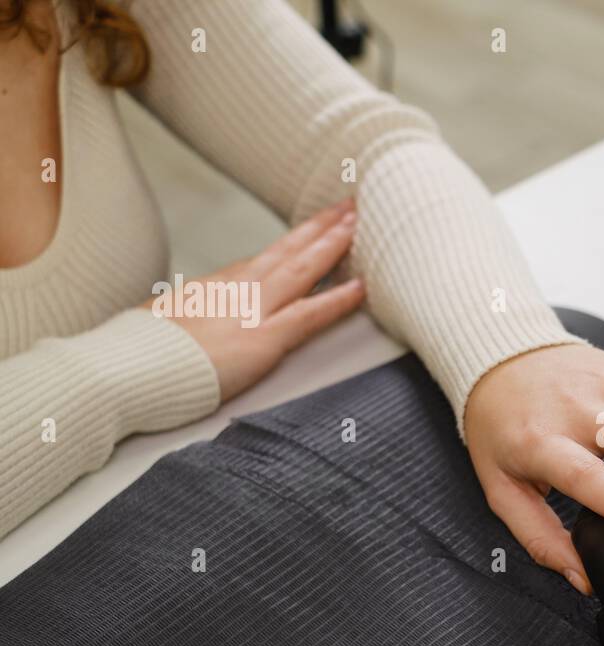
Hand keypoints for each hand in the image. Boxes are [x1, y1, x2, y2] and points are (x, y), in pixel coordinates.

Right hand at [150, 199, 365, 400]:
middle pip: (288, 250)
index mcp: (215, 286)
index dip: (293, 242)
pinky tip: (361, 288)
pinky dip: (338, 301)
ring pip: (303, 269)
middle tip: (349, 204)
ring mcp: (252, 310)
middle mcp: (237, 289)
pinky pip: (310, 315)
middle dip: (321, 226)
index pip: (264, 259)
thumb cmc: (139, 352)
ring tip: (359, 223)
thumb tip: (187, 317)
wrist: (126, 367)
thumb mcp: (162, 321)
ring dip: (334, 245)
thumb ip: (187, 315)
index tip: (313, 227)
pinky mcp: (262, 339)